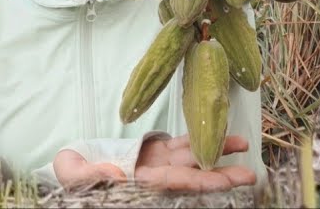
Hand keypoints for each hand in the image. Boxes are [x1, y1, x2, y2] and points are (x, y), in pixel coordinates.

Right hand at [53, 134, 256, 192]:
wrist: (72, 165)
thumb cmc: (70, 173)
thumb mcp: (73, 173)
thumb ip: (92, 174)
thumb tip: (116, 174)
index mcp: (138, 184)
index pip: (173, 184)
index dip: (198, 183)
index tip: (223, 183)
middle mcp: (155, 176)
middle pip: (192, 177)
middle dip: (220, 176)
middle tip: (249, 175)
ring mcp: (157, 163)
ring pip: (192, 158)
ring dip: (217, 152)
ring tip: (243, 146)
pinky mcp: (156, 150)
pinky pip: (182, 144)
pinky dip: (200, 139)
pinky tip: (220, 134)